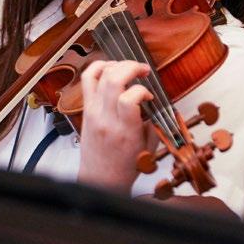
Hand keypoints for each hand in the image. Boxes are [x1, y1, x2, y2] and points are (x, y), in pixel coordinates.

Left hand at [78, 59, 156, 191]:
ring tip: (128, 68)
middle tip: (143, 70)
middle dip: (131, 66)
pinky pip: (88, 80)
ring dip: (116, 64)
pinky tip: (111, 69)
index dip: (143, 90)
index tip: (149, 95)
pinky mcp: (86, 109)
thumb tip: (157, 102)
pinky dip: (99, 67)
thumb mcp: (148, 147)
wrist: (100, 180)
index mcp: (124, 131)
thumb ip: (154, 123)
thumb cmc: (124, 167)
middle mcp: (106, 118)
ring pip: (98, 75)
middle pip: (113, 79)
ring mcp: (93, 112)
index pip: (129, 98)